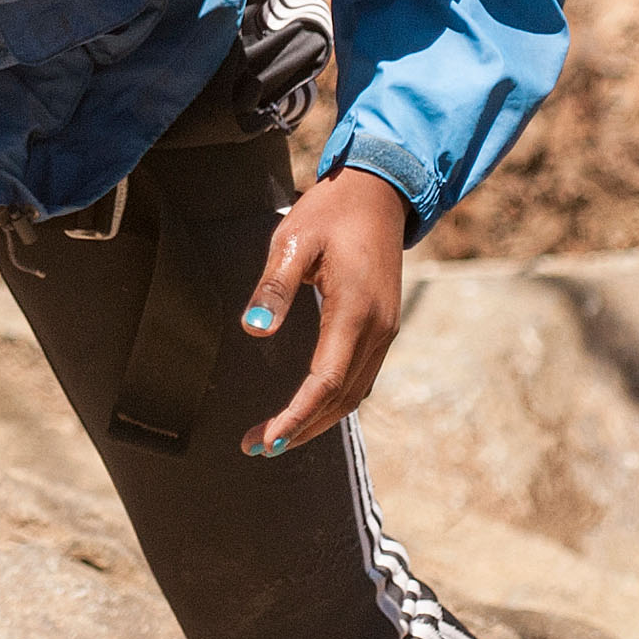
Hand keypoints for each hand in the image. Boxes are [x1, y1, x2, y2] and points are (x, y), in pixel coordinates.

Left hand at [237, 167, 408, 455]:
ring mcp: (384, 330)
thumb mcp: (293, 239)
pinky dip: (334, 402)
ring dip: (318, 421)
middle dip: (300, 429)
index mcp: (354, 311)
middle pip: (341, 399)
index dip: (294, 416)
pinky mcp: (382, 327)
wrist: (380, 192)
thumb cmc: (330, 212)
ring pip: (354, 394)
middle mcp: (377, 329)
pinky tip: (309, 408)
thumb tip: (254, 329)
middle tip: (256, 447)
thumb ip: (274, 286)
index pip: (324, 382)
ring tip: (276, 438)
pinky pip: (361, 378)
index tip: (264, 440)